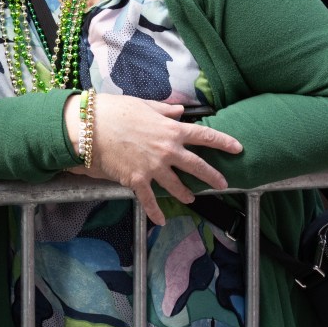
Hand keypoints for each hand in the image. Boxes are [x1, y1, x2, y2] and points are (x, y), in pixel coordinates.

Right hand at [64, 93, 242, 224]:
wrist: (90, 127)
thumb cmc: (115, 111)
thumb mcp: (143, 105)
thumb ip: (165, 110)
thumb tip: (180, 110)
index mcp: (171, 130)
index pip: (205, 136)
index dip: (224, 142)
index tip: (238, 148)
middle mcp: (168, 150)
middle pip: (198, 166)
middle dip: (213, 176)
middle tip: (223, 184)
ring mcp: (154, 167)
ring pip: (177, 186)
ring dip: (185, 194)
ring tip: (191, 199)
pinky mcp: (138, 180)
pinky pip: (150, 200)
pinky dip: (155, 212)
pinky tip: (161, 221)